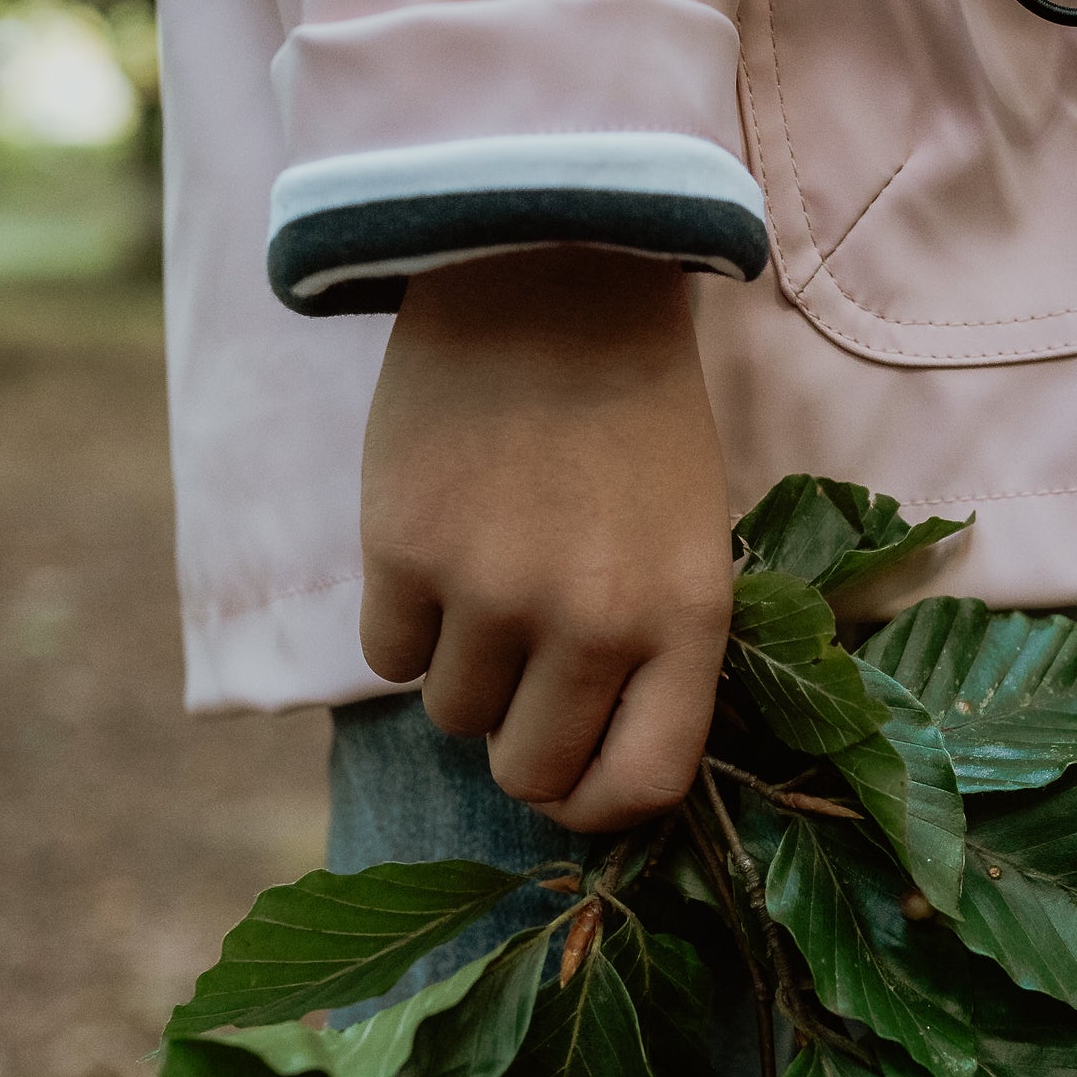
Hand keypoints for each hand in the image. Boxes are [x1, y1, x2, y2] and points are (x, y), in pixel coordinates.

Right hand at [359, 249, 734, 832]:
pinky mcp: (405, 554)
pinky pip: (388, 656)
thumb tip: (590, 773)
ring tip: (486, 573)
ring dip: (462, 666)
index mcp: (687, 620)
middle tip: (519, 670)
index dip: (596, 807)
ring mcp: (495, 593)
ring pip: (452, 717)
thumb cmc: (631, 413)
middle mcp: (596, 622)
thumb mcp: (686, 536)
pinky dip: (405, 618)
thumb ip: (653, 650)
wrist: (550, 270)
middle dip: (518, 740)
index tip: (572, 780)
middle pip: (530, 773)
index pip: (643, 789)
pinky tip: (437, 539)